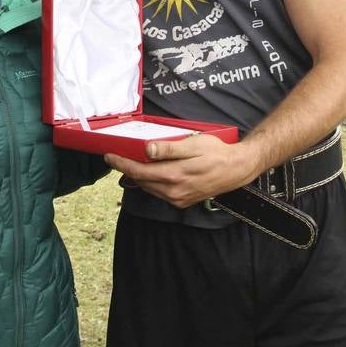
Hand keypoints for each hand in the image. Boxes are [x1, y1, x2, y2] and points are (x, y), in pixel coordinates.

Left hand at [105, 134, 262, 208]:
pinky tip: (151, 174)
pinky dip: (151, 183)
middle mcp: (173, 191)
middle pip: (141, 181)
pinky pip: (160, 193)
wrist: (236, 170)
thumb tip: (148, 149)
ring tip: (131, 164)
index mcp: (174, 175)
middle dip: (127, 169)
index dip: (121, 164)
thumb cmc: (216, 153)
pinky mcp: (183, 201)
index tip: (109, 156)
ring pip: (149, 188)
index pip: (139, 171)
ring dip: (139, 177)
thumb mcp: (193, 144)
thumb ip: (169, 149)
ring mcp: (178, 198)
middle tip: (117, 157)